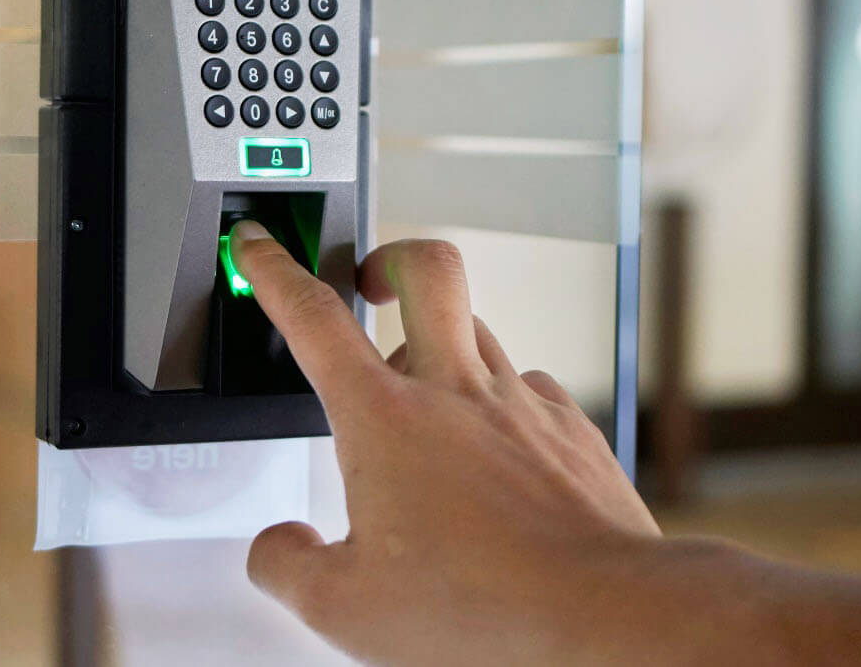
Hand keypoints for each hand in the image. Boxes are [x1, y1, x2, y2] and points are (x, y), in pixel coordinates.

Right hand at [228, 222, 665, 664]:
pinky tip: (498, 449)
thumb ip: (287, 567)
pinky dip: (503, 403)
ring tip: (428, 394)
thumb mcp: (343, 608)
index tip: (257, 244)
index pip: (313, 317)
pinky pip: (531, 388)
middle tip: (371, 279)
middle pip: (424, 271)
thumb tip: (278, 548)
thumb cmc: (483, 608)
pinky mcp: (573, 431)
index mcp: (384, 419)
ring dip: (444, 342)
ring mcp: (522, 405)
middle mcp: (456, 393)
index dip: (274, 270)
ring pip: (478, 329)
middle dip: (389, 258)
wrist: (603, 614)